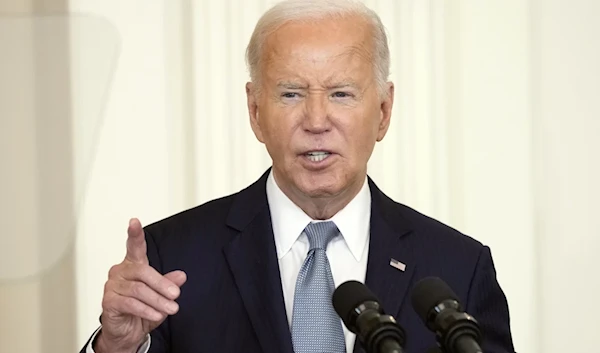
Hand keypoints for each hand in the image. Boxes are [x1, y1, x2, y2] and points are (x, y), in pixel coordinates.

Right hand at [95, 218, 186, 352]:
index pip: (134, 246)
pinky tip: (156, 315)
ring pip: (138, 289)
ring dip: (157, 300)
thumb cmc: (141, 310)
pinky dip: (146, 310)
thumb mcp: (160, 296)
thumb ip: (169, 284)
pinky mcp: (108, 301)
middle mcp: (121, 272)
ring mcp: (112, 286)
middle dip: (162, 284)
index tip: (134, 221)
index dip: (134, 234)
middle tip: (175, 294)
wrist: (127, 332)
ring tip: (170, 308)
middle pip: (142, 271)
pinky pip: (130, 303)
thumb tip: (181, 276)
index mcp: (133, 265)